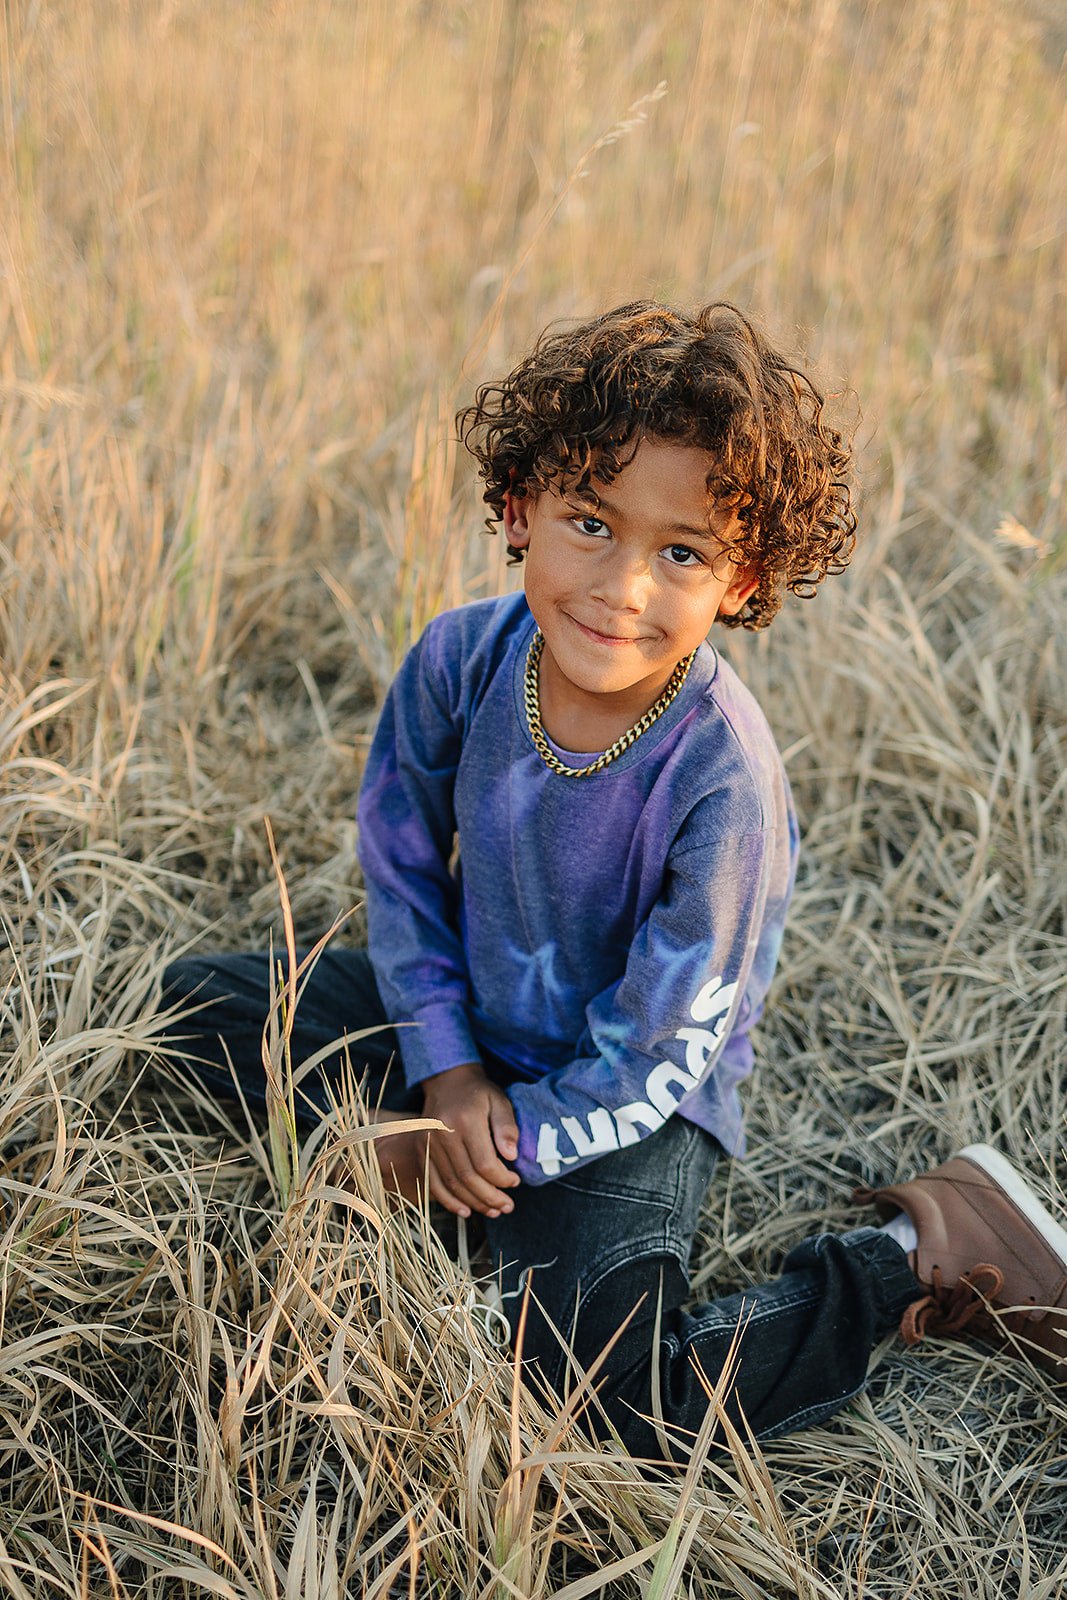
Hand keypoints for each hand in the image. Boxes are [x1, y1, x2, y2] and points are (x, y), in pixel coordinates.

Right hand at [421, 1061, 520, 1218]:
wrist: (447, 1081)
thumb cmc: (479, 1093)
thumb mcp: (500, 1102)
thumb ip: (507, 1127)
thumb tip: (511, 1157)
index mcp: (465, 1121)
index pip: (485, 1163)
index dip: (502, 1179)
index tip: (515, 1182)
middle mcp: (442, 1133)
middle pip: (467, 1178)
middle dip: (490, 1197)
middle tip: (508, 1206)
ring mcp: (428, 1143)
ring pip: (451, 1185)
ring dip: (473, 1203)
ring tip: (493, 1211)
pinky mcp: (421, 1150)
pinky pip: (433, 1183)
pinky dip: (449, 1202)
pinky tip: (466, 1211)